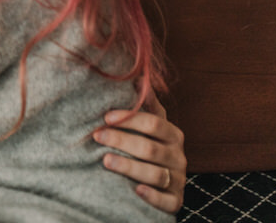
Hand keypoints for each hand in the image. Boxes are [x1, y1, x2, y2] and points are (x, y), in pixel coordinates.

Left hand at [94, 96, 186, 213]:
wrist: (160, 184)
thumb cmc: (148, 147)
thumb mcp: (150, 125)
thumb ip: (145, 104)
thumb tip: (136, 74)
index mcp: (173, 135)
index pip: (154, 124)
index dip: (130, 119)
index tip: (105, 117)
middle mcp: (179, 157)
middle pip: (151, 149)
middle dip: (122, 141)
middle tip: (97, 136)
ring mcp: (178, 180)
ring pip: (155, 174)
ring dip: (129, 166)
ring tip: (105, 160)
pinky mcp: (174, 202)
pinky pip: (165, 201)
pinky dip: (151, 195)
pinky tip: (135, 190)